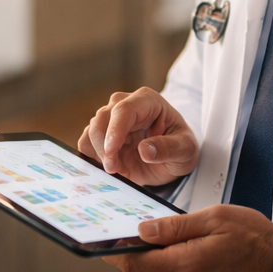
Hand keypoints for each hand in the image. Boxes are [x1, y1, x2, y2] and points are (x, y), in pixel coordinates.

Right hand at [77, 87, 198, 186]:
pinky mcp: (101, 135)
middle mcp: (125, 104)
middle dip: (104, 147)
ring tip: (117, 170)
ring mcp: (111, 119)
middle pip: (101, 120)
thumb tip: (145, 150)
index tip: (111, 152)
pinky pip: (86, 145)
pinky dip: (93, 159)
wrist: (172, 157)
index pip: (124, 110)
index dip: (115, 130)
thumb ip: (169, 148)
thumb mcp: (185, 149)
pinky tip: (111, 168)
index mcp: (147, 101)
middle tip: (114, 169)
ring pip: (90, 133)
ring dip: (98, 155)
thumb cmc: (180, 146)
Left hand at [103, 205, 272, 271]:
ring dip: (156, 257)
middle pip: (144, 270)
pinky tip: (184, 250)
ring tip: (166, 234)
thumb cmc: (253, 237)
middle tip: (130, 226)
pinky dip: (171, 266)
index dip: (112, 252)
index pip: (135, 263)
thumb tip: (142, 231)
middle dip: (136, 249)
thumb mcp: (214, 219)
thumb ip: (174, 227)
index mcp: (185, 266)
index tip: (98, 240)